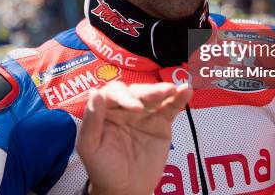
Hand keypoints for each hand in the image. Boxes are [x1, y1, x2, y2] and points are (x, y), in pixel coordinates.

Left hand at [77, 81, 192, 194]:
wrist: (125, 190)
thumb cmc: (103, 168)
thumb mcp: (89, 147)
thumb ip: (91, 121)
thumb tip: (95, 92)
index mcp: (106, 110)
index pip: (114, 94)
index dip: (124, 97)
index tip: (135, 108)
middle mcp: (125, 107)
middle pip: (136, 92)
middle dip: (146, 92)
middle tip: (156, 96)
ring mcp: (144, 114)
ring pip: (153, 97)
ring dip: (162, 91)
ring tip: (171, 90)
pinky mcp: (161, 123)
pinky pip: (170, 108)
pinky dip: (178, 99)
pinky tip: (185, 90)